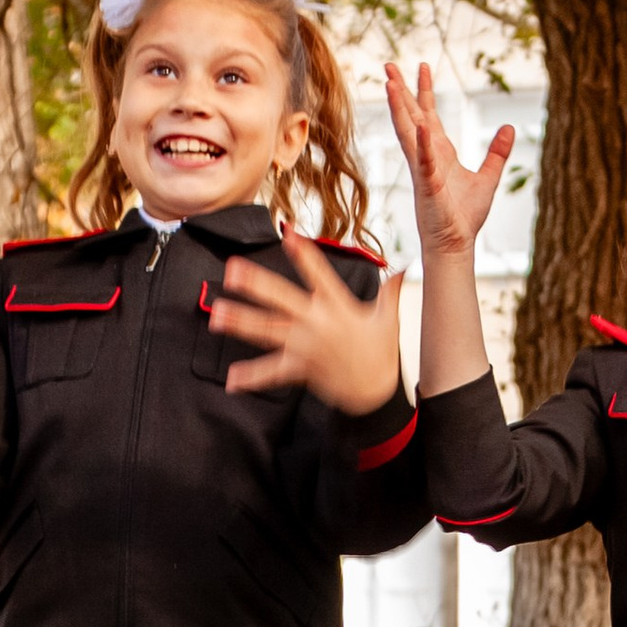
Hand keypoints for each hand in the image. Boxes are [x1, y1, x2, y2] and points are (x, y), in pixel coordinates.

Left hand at [211, 233, 406, 412]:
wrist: (376, 394)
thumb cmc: (381, 354)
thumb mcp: (388, 319)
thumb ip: (392, 291)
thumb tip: (409, 266)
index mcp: (338, 306)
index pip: (319, 272)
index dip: (303, 252)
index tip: (287, 232)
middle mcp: (318, 323)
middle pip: (282, 299)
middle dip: (257, 284)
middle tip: (233, 270)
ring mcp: (306, 346)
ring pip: (267, 331)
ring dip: (241, 322)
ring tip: (217, 313)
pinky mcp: (301, 369)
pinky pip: (273, 373)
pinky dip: (252, 377)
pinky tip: (232, 379)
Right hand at [384, 61, 513, 259]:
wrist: (456, 243)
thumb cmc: (465, 216)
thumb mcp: (487, 177)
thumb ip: (497, 152)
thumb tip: (509, 127)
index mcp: (439, 152)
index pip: (428, 114)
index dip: (424, 90)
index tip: (422, 66)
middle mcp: (426, 155)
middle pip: (410, 115)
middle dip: (400, 90)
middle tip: (389, 65)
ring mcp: (423, 168)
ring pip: (408, 131)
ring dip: (399, 108)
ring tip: (390, 84)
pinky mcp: (427, 184)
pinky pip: (424, 159)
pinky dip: (422, 142)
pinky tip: (422, 123)